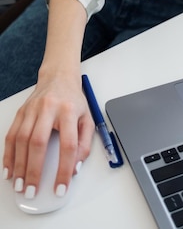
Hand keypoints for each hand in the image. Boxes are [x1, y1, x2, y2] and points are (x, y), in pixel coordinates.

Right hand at [3, 72, 93, 198]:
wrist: (59, 77)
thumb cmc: (73, 100)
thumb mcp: (87, 119)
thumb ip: (84, 144)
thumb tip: (74, 168)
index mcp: (69, 110)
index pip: (68, 144)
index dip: (64, 168)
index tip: (60, 187)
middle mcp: (49, 108)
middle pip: (39, 142)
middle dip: (34, 170)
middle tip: (32, 190)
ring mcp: (32, 109)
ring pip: (22, 140)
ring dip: (18, 165)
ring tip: (19, 184)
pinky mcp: (21, 112)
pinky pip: (11, 135)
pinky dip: (8, 155)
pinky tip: (8, 169)